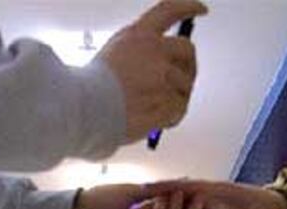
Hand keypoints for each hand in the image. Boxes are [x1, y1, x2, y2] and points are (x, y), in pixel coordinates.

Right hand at [96, 0, 207, 142]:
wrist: (87, 110)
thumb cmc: (91, 89)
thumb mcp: (112, 53)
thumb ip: (137, 52)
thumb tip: (157, 63)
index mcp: (139, 36)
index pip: (170, 10)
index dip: (188, 7)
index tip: (200, 10)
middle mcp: (155, 52)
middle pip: (187, 51)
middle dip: (189, 65)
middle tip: (182, 79)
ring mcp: (163, 78)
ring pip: (185, 85)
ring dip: (175, 96)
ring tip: (157, 107)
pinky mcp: (166, 102)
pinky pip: (179, 109)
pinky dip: (172, 116)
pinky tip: (159, 119)